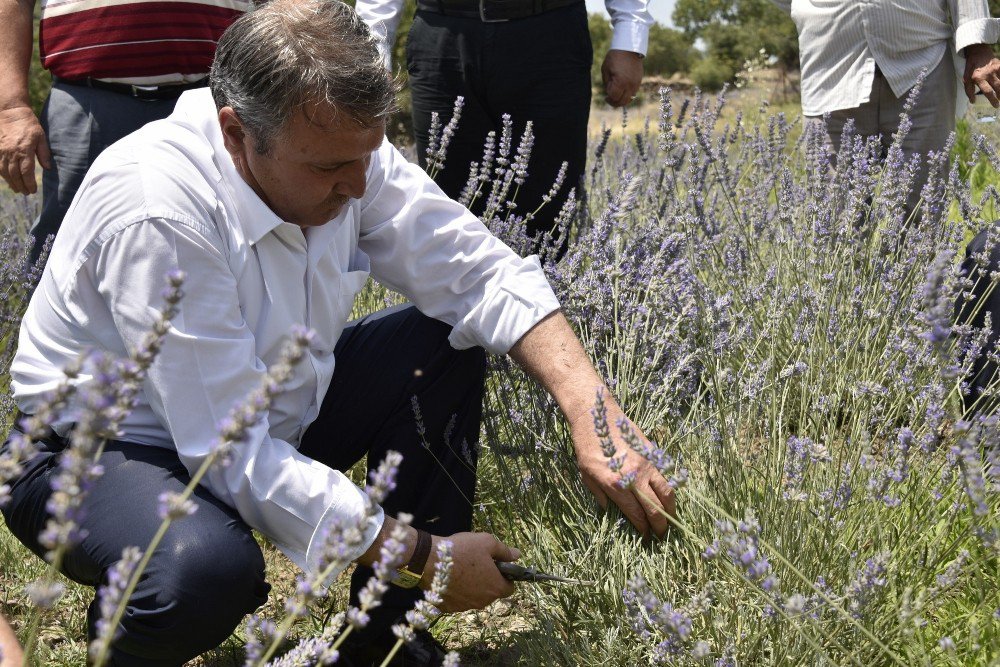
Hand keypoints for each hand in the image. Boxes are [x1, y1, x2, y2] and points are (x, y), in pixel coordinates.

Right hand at [0, 105, 50, 193]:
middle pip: (15, 174)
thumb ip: (44, 153)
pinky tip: (8, 180)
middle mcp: (11, 152)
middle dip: (21, 185)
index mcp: (24, 150)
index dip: (29, 183)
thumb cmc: (28, 125)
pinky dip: (3, 174)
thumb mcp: (41, 137)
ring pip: (5, 172)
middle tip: (26, 193)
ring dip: (11, 182)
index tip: (33, 190)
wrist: (10, 113)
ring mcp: (2, 151)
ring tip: (18, 189)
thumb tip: (48, 168)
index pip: (26, 172)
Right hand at [424, 532, 518, 612]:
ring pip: (474, 597)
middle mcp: (483, 602)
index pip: (509, 588)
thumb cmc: (462, 549)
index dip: (506, 577)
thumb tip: (517, 555)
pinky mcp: (449, 608)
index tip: (496, 566)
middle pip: (491, 593)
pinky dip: (457, 592)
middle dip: (487, 581)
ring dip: (472, 587)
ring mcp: (465, 607)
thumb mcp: (486, 542)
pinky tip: (449, 578)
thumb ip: (504, 551)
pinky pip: (458, 600)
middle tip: (476, 564)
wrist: (429, 560)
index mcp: (496, 587)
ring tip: (461, 569)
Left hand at [570, 400, 674, 538]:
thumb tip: (610, 509)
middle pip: (654, 508)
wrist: (597, 414)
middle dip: (660, 525)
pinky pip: (666, 475)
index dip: (643, 529)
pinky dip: (670, 488)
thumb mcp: (585, 473)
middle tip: (662, 535)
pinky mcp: (652, 453)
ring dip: (671, 509)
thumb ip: (599, 494)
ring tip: (670, 518)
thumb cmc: (586, 444)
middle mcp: (634, 477)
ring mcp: (646, 464)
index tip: (646, 538)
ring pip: (667, 492)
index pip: (636, 514)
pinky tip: (669, 496)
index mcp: (615, 485)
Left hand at [601, 49, 643, 106]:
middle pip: (622, 101)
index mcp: (620, 82)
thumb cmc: (615, 57)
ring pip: (629, 99)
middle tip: (610, 99)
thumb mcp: (606, 70)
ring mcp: (636, 84)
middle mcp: (629, 85)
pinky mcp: (639, 81)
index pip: (614, 97)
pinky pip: (633, 93)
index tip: (606, 97)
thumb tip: (609, 94)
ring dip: (622, 99)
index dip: (609, 99)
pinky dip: (627, 94)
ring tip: (616, 95)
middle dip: (615, 103)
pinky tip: (623, 89)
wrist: (629, 48)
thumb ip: (607, 84)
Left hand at [964, 44, 999, 106]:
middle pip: (998, 87)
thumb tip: (973, 101)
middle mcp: (988, 74)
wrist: (978, 52)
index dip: (992, 99)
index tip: (995, 105)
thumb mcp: (966, 78)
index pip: (987, 91)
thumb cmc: (971, 67)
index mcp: (978, 78)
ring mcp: (995, 69)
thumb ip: (969, 90)